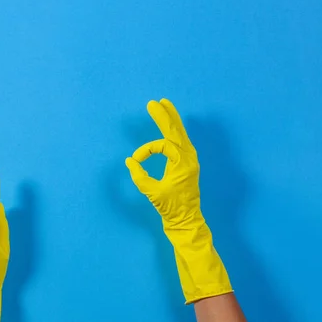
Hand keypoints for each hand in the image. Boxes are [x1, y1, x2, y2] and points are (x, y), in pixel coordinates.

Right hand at [125, 98, 201, 227]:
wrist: (186, 219)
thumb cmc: (170, 207)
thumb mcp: (151, 192)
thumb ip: (139, 175)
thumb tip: (130, 161)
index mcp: (183, 162)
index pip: (162, 145)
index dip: (146, 150)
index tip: (136, 160)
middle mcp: (189, 157)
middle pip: (176, 131)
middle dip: (164, 115)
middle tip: (153, 102)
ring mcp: (191, 159)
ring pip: (181, 133)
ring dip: (172, 118)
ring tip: (165, 104)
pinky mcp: (188, 162)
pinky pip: (181, 140)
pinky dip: (175, 129)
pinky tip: (172, 122)